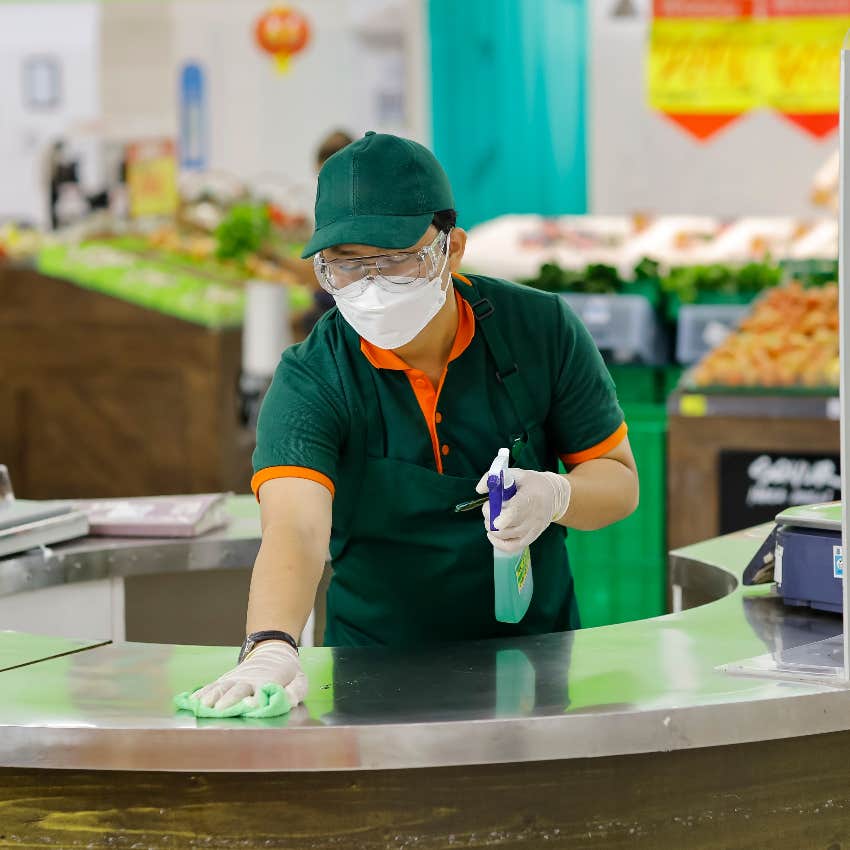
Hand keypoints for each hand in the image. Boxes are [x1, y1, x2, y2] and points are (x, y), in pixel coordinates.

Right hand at [192, 641, 307, 711]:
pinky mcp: (226, 679)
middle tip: (219, 710)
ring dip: (211, 698)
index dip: (257, 700)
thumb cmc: (286, 670)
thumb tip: (286, 700)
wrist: (271, 649)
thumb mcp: (299, 680)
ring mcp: (235, 679)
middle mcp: (249, 681)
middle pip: (237, 690)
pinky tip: (192, 702)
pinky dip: (202, 694)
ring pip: (222, 687)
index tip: (251, 708)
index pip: (262, 692)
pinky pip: (212, 686)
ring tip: (201, 708)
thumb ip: (295, 691)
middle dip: (229, 700)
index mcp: (268, 681)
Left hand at [475, 468, 570, 554]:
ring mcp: (532, 529)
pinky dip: (498, 543)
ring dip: (491, 528)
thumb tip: (479, 490)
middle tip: (489, 507)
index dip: (504, 518)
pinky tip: (492, 534)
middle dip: (489, 517)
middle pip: (506, 526)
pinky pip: (512, 547)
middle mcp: (532, 517)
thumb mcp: (516, 474)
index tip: (495, 520)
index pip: (516, 511)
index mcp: (529, 498)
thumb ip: (495, 478)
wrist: (554, 496)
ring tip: (490, 518)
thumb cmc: (532, 483)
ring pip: (506, 536)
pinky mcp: (531, 538)